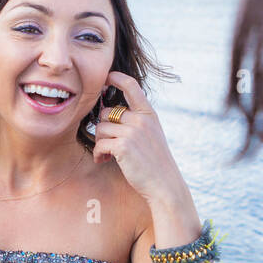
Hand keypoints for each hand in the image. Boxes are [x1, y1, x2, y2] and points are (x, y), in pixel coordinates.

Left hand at [92, 71, 192, 214]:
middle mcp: (141, 119)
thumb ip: (135, 121)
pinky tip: (103, 161)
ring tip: (107, 155)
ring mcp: (133, 131)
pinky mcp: (123, 146)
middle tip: (107, 144)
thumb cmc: (154, 162)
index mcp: (149, 113)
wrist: (165, 185)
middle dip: (103, 128)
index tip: (107, 77)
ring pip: (100, 128)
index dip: (116, 78)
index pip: (132, 86)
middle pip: (106, 112)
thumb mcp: (151, 134)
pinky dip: (98, 154)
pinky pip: (99, 144)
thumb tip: (107, 113)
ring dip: (99, 143)